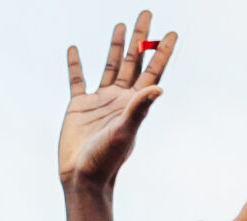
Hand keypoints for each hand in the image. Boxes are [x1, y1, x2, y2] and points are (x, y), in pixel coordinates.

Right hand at [60, 14, 175, 187]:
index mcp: (134, 104)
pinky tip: (75, 49)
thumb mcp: (125, 132)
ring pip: (110, 66)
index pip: (152, 72)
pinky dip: (75, 65)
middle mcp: (119, 99)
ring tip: (121, 25)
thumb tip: (158, 88)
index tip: (171, 33)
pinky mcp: (78, 106)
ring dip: (116, 46)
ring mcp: (100, 101)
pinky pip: (77, 80)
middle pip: (133, 62)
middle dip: (140, 39)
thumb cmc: (107, 160)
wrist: (83, 178)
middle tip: (147, 13)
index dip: (161, 52)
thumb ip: (139, 109)